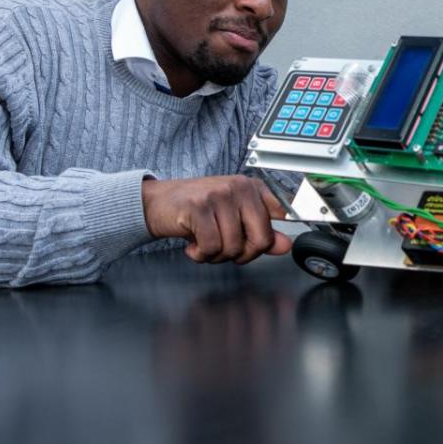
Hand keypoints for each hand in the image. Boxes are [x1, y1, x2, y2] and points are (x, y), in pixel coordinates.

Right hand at [142, 176, 292, 263]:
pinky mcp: (198, 207)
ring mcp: (219, 195)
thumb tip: (285, 245)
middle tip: (225, 251)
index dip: (275, 236)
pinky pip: (211, 247)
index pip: (283, 213)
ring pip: (234, 247)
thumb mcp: (232, 219)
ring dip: (217, 256)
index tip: (266, 243)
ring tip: (205, 244)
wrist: (157, 203)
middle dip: (243, 255)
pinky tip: (193, 246)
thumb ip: (261, 232)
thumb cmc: (197, 211)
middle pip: (261, 239)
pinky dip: (201, 255)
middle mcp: (239, 187)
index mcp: (252, 187)